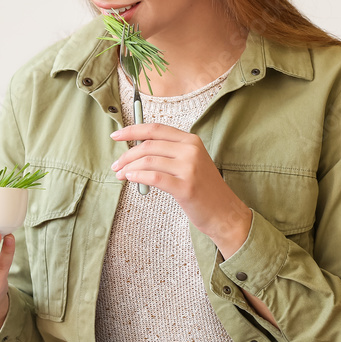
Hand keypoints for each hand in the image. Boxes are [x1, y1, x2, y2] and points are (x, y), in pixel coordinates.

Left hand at [110, 123, 252, 256]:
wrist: (224, 212)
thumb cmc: (203, 188)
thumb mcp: (190, 162)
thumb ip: (168, 153)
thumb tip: (135, 150)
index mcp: (191, 140)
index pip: (156, 129)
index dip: (132, 130)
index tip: (116, 135)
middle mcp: (191, 150)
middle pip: (149, 145)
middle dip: (127, 154)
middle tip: (116, 164)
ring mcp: (189, 168)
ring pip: (148, 161)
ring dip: (129, 167)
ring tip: (120, 174)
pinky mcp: (186, 187)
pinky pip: (154, 178)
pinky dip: (138, 177)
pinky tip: (130, 179)